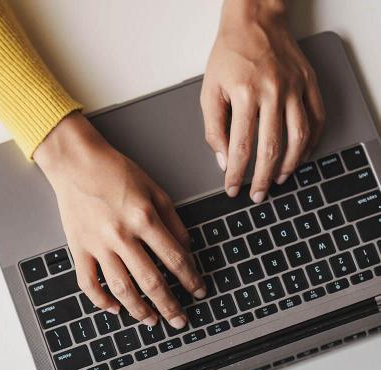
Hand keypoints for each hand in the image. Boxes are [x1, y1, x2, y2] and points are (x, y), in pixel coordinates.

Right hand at [34, 112, 206, 328]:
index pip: (175, 259)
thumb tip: (186, 250)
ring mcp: (98, 245)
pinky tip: (114, 309)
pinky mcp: (79, 249)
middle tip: (180, 321)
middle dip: (170, 305)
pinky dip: (100, 301)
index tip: (199, 291)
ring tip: (152, 321)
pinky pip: (88, 282)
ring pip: (121, 288)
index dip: (191, 279)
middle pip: (151, 281)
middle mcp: (122, 236)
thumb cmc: (116, 172)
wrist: (77, 163)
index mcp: (144, 218)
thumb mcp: (155, 190)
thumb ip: (173, 221)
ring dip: (139, 310)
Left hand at [200, 0, 324, 202]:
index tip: (232, 189)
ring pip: (299, 137)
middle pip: (271, 148)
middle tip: (257, 195)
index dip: (236, 174)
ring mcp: (295, 87)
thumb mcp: (209, 91)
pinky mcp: (309, 83)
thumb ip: (214, 129)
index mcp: (245, 95)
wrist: (255, 19)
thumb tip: (224, 161)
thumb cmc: (229, 55)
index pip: (240, 147)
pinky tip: (300, 155)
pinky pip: (316, 119)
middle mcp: (273, 92)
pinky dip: (310, 142)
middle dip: (263, 178)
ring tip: (279, 180)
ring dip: (289, 165)